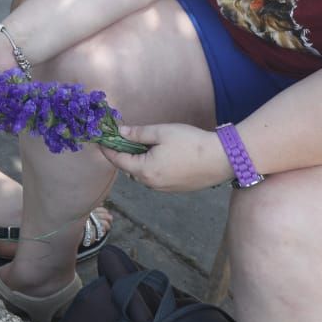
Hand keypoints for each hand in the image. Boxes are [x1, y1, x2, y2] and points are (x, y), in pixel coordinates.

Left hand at [100, 122, 231, 193]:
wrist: (223, 159)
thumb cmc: (190, 142)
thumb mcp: (161, 132)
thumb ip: (137, 133)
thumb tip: (119, 132)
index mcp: (145, 171)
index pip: (117, 160)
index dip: (107, 149)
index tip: (99, 139)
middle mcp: (152, 184)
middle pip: (130, 168)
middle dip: (125, 153)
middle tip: (124, 136)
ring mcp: (165, 189)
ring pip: (144, 174)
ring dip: (140, 160)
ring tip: (147, 144)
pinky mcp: (177, 189)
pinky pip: (157, 178)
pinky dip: (153, 167)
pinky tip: (164, 154)